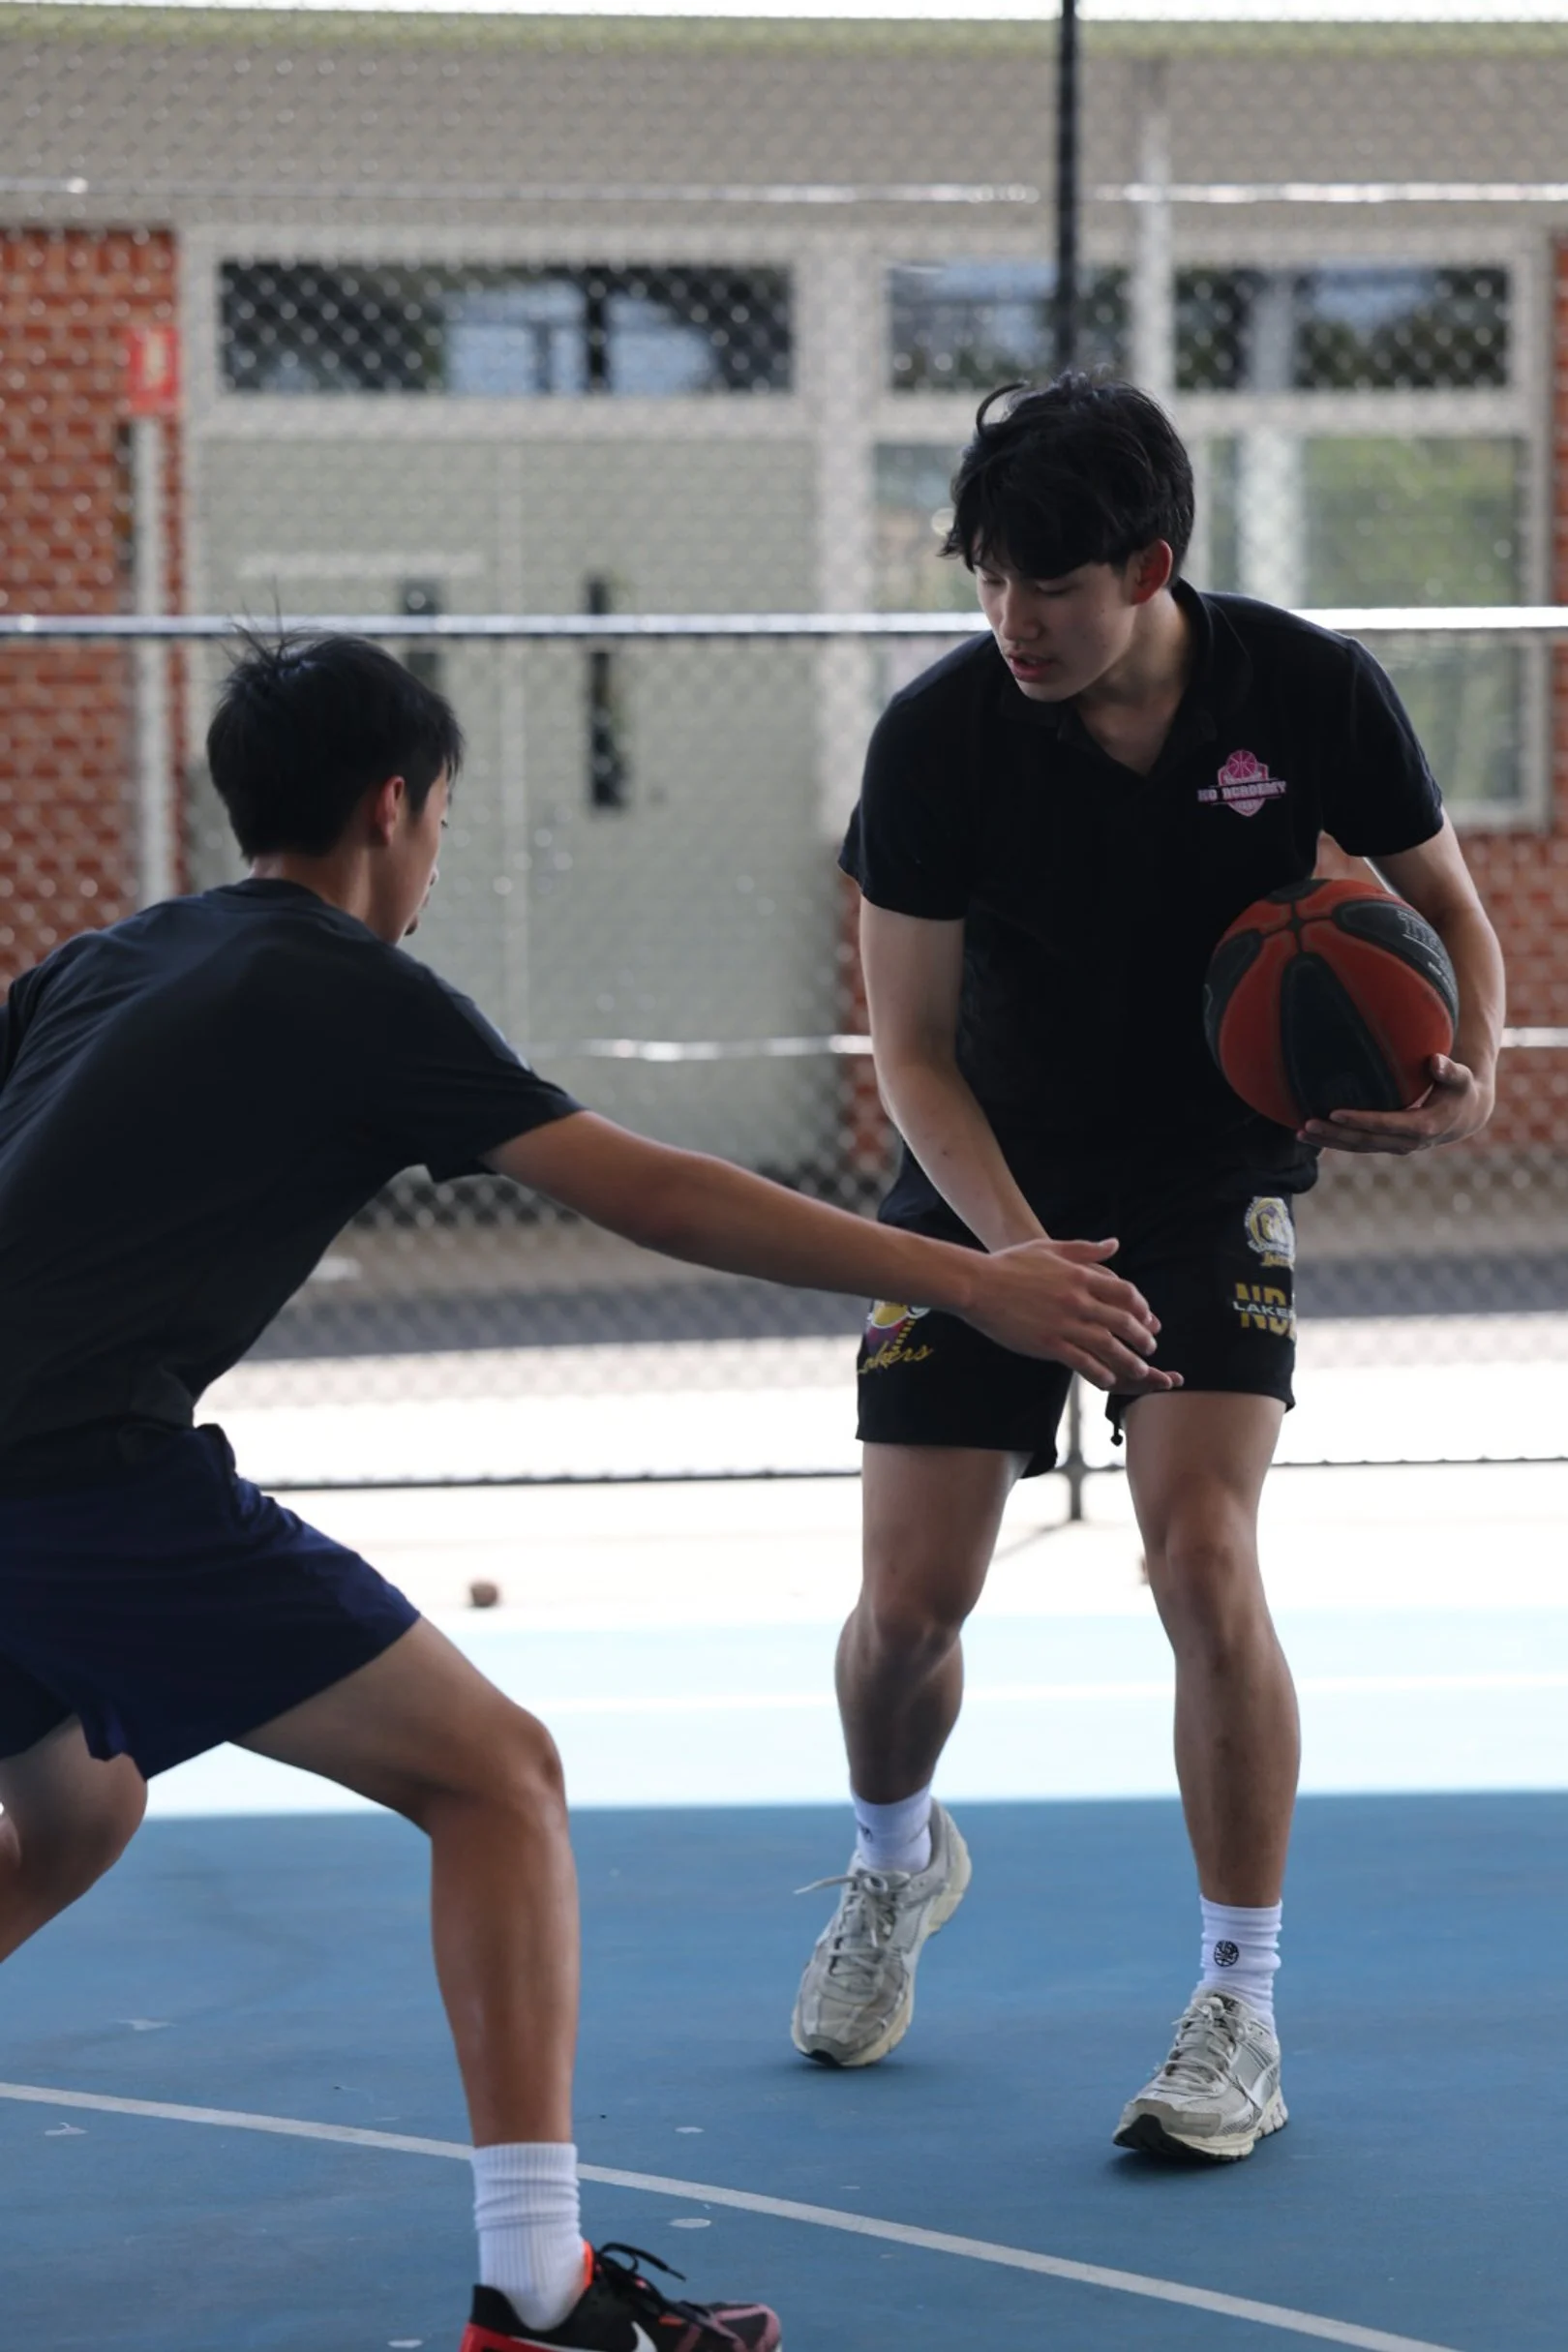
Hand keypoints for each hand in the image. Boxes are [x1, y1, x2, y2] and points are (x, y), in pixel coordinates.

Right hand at [966, 1236, 1182, 1393]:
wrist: (977, 1285)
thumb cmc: (1010, 1264)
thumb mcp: (1050, 1248)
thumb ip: (1085, 1249)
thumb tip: (1115, 1245)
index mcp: (1079, 1276)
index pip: (1124, 1292)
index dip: (1141, 1307)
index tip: (1148, 1318)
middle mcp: (1077, 1300)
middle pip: (1122, 1321)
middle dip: (1142, 1337)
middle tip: (1151, 1348)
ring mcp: (1063, 1323)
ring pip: (1108, 1345)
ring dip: (1128, 1359)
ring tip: (1140, 1370)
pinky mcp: (1048, 1343)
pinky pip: (1082, 1361)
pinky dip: (1100, 1372)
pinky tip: (1108, 1379)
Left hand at [1299, 1052, 1494, 1155]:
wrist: (1466, 1115)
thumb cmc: (1461, 1090)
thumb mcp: (1461, 1079)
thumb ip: (1449, 1070)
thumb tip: (1435, 1061)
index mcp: (1424, 1126)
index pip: (1385, 1125)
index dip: (1360, 1120)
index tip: (1334, 1112)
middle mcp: (1408, 1143)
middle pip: (1365, 1141)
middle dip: (1335, 1135)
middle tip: (1306, 1125)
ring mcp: (1396, 1147)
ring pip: (1358, 1147)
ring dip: (1330, 1142)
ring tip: (1301, 1133)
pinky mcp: (1388, 1145)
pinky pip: (1360, 1145)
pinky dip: (1337, 1142)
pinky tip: (1313, 1134)